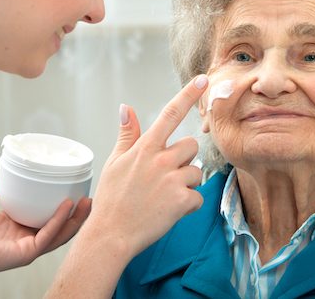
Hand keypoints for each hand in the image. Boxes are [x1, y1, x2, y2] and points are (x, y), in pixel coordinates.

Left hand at [0, 179, 90, 273]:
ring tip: (86, 203)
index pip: (46, 221)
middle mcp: (24, 239)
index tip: (74, 194)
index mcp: (16, 229)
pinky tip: (67, 206)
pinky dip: (58, 221)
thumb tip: (6, 177)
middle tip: (88, 198)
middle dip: (76, 215)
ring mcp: (26, 248)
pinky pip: (46, 236)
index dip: (62, 210)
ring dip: (75, 219)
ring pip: (59, 235)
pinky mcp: (24, 253)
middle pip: (58, 229)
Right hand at [85, 74, 208, 257]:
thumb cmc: (112, 199)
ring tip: (163, 196)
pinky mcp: (182, 201)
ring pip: (196, 172)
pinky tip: (169, 210)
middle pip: (191, 146)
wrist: (111, 235)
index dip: (188, 94)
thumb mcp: (114, 162)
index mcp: (144, 148)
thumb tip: (126, 107)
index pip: (170, 114)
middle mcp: (160, 160)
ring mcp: (172, 180)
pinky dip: (188, 205)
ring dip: (186, 184)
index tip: (203, 79)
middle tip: (164, 177)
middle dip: (184, 159)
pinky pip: (198, 196)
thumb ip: (127, 134)